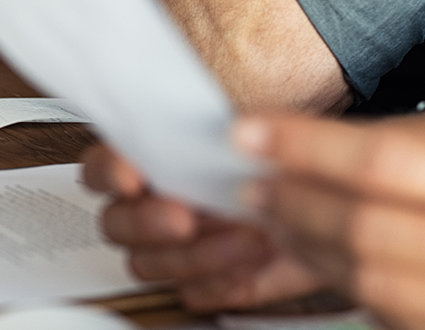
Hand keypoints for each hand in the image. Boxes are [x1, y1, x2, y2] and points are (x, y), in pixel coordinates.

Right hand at [81, 143, 323, 309]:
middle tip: (185, 217)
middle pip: (115, 225)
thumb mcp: (257, 131)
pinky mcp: (204, 282)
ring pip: (147, 265)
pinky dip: (220, 281)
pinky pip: (191, 294)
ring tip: (243, 235)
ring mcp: (172, 249)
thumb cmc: (278, 162)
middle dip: (148, 223)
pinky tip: (249, 262)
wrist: (323, 201)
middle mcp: (150, 208)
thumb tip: (219, 132)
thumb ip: (226, 130)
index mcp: (149, 162)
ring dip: (194, 255)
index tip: (133, 177)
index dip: (109, 173)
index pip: (101, 168)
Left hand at [236, 112, 424, 328]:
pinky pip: (394, 318)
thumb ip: (388, 152)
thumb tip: (281, 146)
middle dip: (296, 203)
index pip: (386, 161)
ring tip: (277, 222)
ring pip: (372, 281)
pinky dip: (346, 286)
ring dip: (308, 248)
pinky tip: (320, 259)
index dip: (306, 146)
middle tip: (254, 185)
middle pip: (368, 227)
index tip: (250, 133)